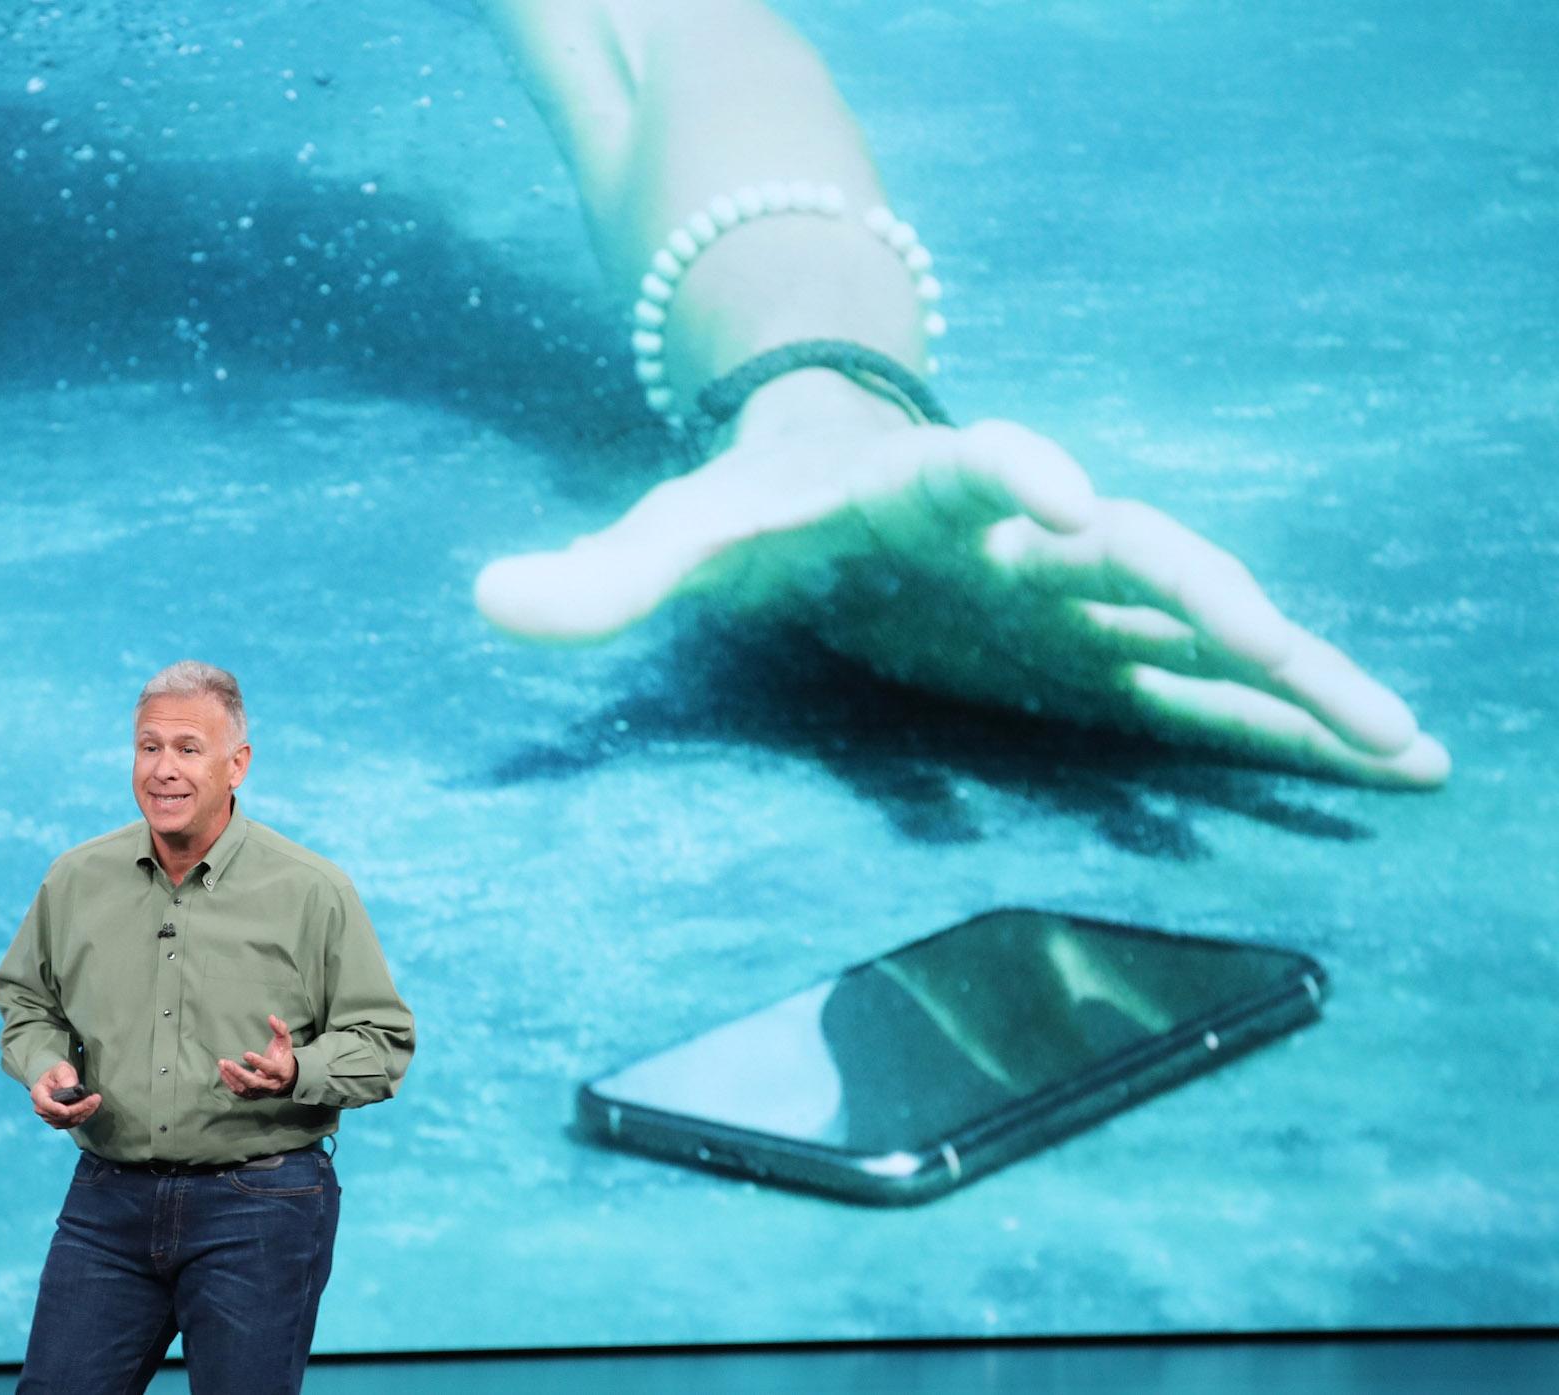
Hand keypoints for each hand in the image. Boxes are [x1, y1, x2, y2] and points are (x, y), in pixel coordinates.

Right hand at [30, 1061, 100, 1129]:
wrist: (58, 1082)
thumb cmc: (58, 1074)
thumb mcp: (61, 1069)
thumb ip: (64, 1075)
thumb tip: (70, 1087)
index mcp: (38, 1094)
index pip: (46, 1105)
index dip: (57, 1109)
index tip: (68, 1109)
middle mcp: (42, 1109)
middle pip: (61, 1114)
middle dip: (79, 1108)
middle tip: (95, 1099)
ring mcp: (50, 1118)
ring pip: (69, 1120)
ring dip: (84, 1111)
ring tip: (96, 1100)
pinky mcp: (60, 1122)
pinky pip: (73, 1122)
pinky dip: (84, 1115)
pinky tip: (92, 1106)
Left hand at [219, 1014, 298, 1097]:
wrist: (287, 1078)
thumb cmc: (283, 1056)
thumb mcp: (285, 1042)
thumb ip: (280, 1029)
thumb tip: (272, 1017)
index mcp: (281, 1071)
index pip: (270, 1069)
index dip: (258, 1063)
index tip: (245, 1054)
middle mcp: (271, 1084)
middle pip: (254, 1083)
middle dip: (239, 1073)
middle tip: (226, 1062)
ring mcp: (261, 1091)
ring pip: (245, 1089)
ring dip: (232, 1077)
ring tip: (222, 1064)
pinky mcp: (253, 1095)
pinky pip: (240, 1092)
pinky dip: (230, 1082)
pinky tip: (223, 1071)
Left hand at [474, 372, 1448, 787]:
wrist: (836, 480)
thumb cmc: (759, 512)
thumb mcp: (682, 538)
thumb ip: (598, 572)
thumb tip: (488, 600)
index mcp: (919, 493)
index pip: (971, 468)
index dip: (1015, 471)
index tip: (1059, 496)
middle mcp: (1024, 537)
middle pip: (1136, 553)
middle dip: (1216, 604)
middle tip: (1294, 660)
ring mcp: (1074, 595)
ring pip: (1203, 629)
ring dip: (1295, 682)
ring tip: (1404, 751)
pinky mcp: (1095, 650)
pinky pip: (1201, 689)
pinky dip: (1280, 722)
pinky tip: (1370, 765)